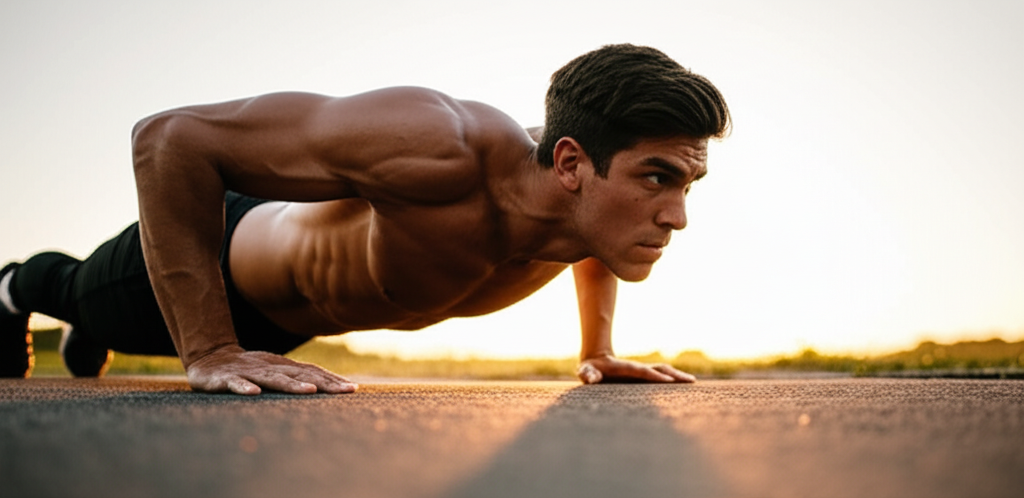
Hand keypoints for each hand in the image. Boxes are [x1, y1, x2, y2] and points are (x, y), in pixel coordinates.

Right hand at [186, 345, 357, 394]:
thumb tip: (327, 387)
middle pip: (299, 374)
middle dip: (323, 382)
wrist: (209, 357)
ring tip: (310, 391)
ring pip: (272, 378)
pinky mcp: (224, 378)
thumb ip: (295, 378)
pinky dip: (244, 387)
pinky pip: (235, 383)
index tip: (352, 389)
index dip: (331, 379)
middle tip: (345, 390)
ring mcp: (247, 371)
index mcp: (281, 366)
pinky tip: (254, 393)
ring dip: (291, 384)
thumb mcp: (273, 371)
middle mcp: (268, 366)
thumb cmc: (248, 368)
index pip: (311, 371)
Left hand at [577, 354, 695, 384]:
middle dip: (674, 375)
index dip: (655, 377)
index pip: (644, 373)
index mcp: (626, 369)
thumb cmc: (590, 370)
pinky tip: (685, 386)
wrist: (597, 361)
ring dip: (678, 376)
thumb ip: (587, 374)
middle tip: (690, 381)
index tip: (669, 382)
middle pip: (659, 369)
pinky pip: (662, 377)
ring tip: (693, 382)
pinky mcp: (645, 376)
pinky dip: (674, 379)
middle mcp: (638, 369)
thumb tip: (592, 380)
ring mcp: (643, 372)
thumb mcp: (585, 372)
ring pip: (664, 371)